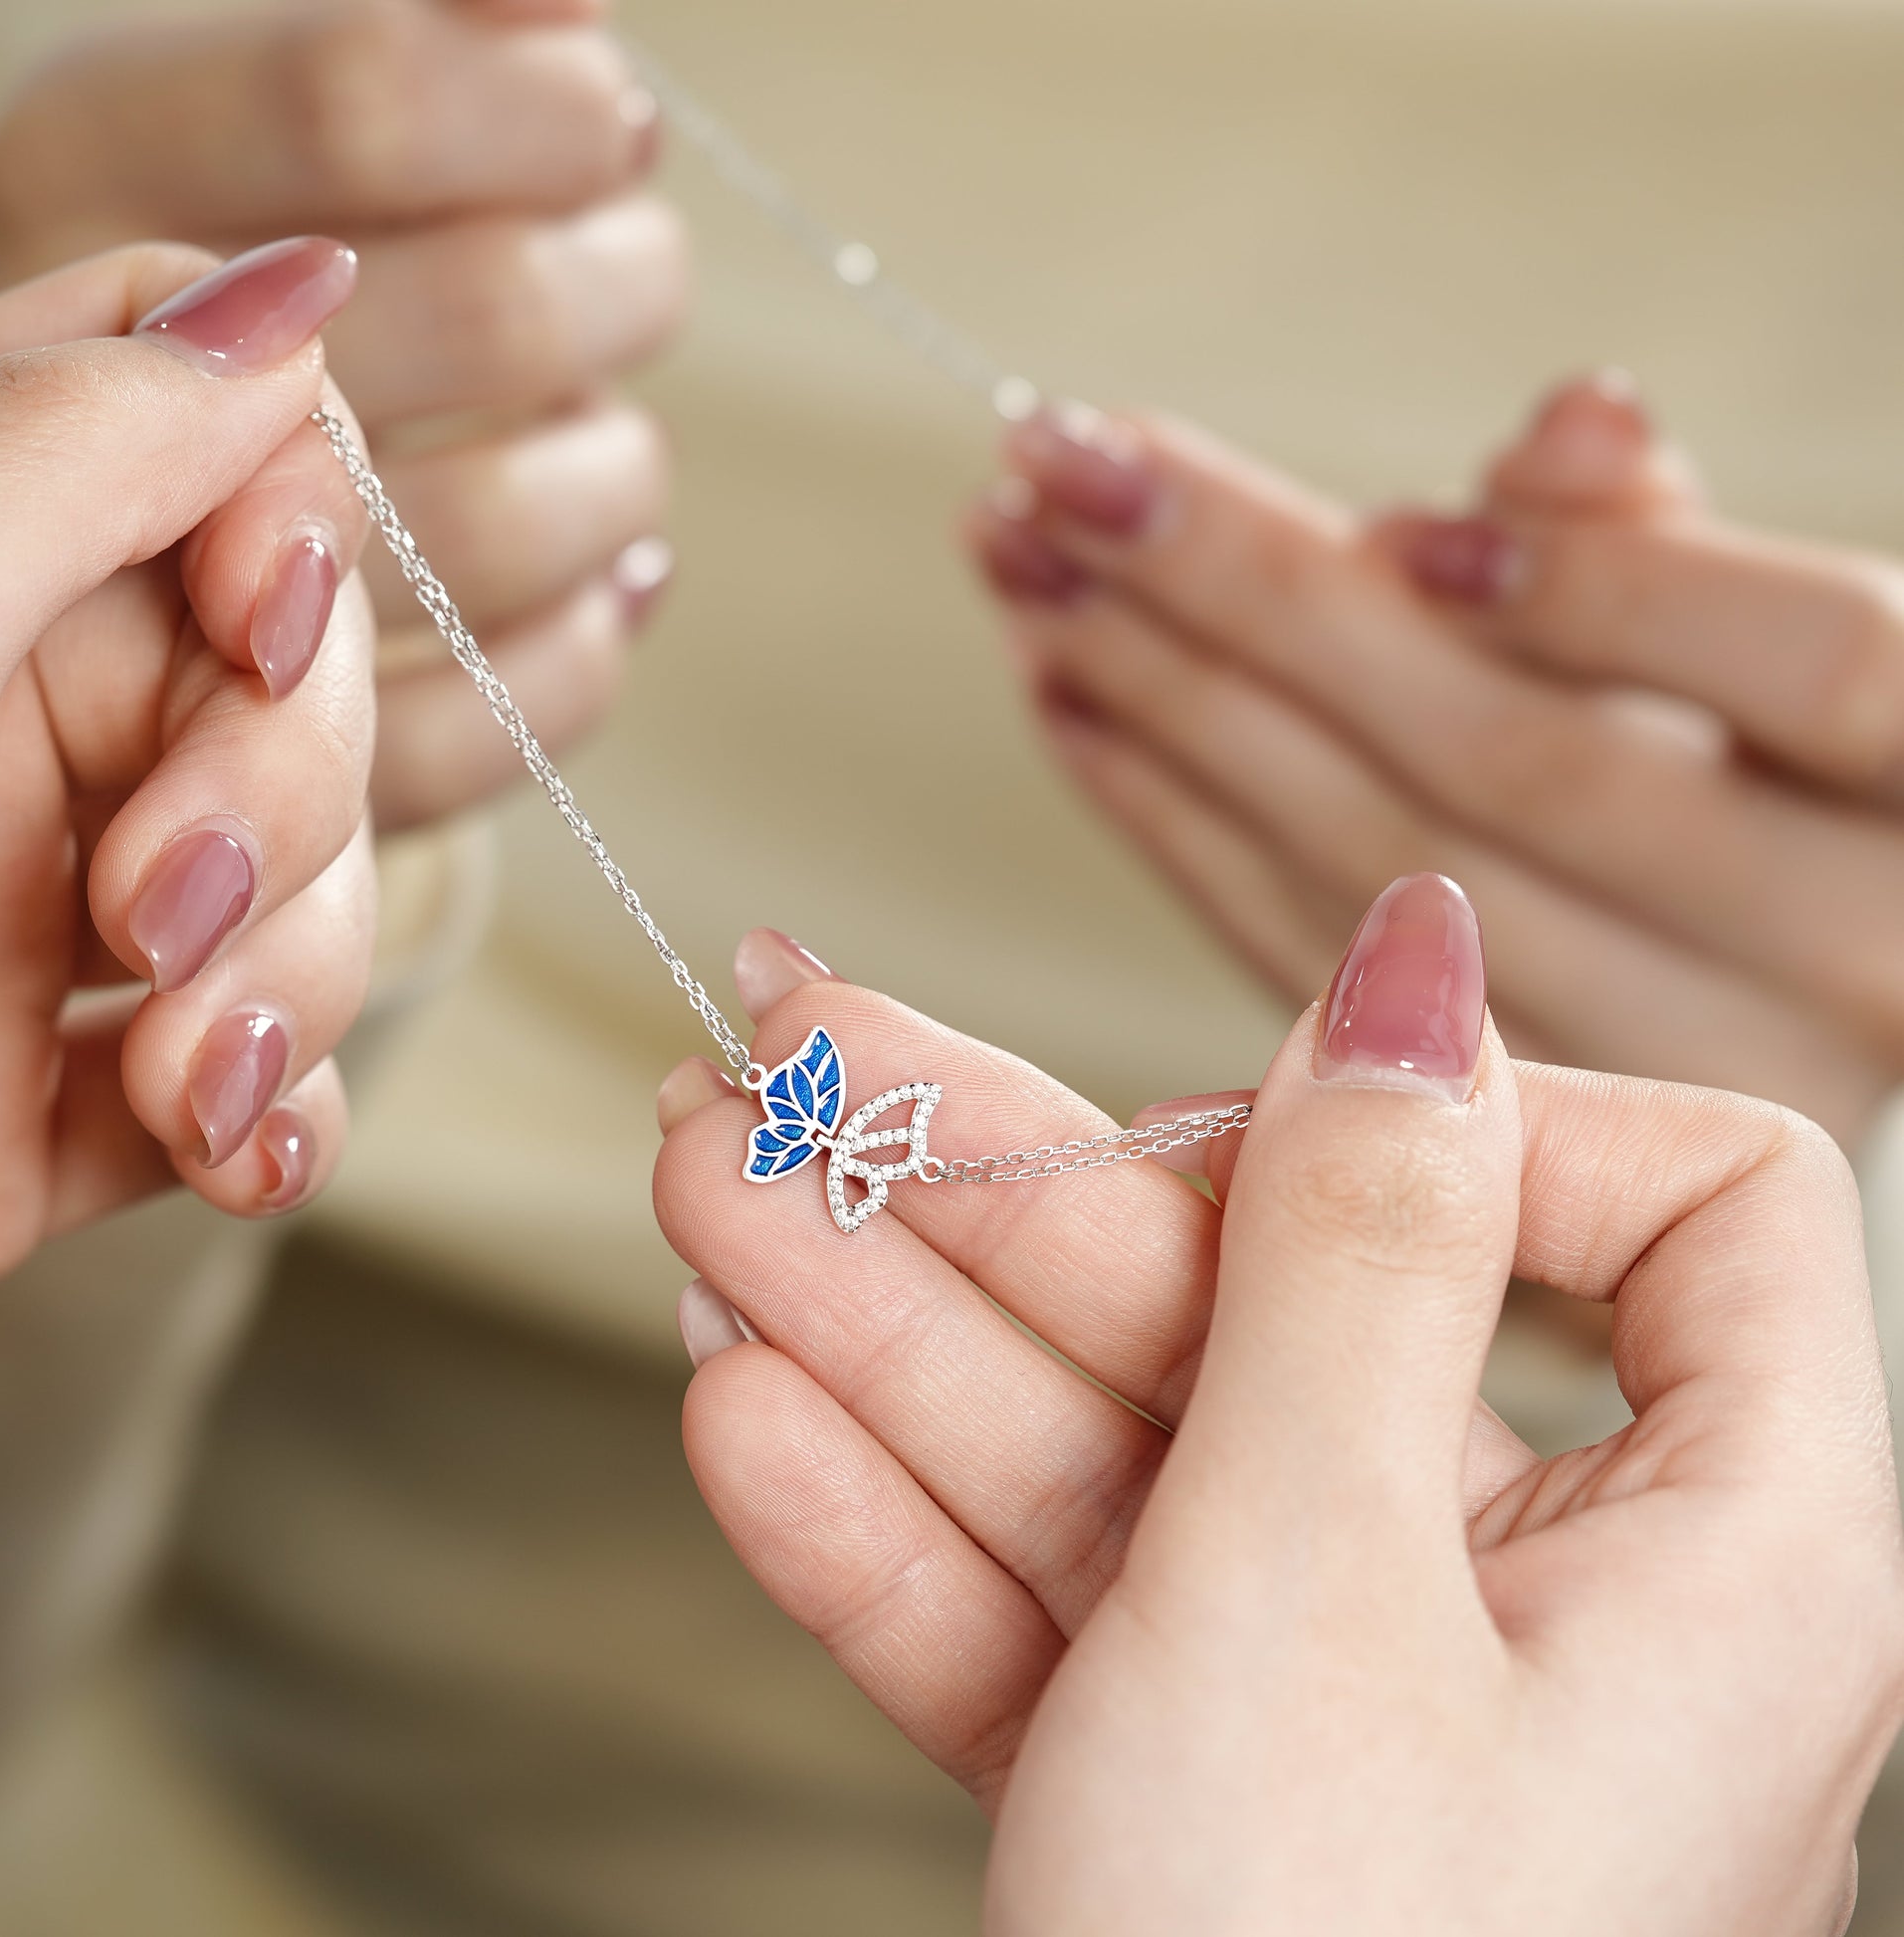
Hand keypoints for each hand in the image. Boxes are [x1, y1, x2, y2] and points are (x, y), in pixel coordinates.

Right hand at [0, 0, 686, 830]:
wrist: (138, 542)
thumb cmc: (252, 298)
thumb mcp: (281, 125)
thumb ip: (415, 57)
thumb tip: (565, 0)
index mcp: (92, 178)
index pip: (360, 106)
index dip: (543, 111)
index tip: (614, 122)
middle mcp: (132, 393)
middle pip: (491, 314)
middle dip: (621, 281)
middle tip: (635, 266)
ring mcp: (215, 598)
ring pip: (507, 523)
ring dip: (615, 472)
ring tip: (609, 437)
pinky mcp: (316, 763)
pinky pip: (514, 709)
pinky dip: (592, 643)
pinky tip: (608, 580)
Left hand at [0, 237, 378, 1296]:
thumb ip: (76, 442)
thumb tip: (293, 292)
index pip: (220, 444)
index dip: (290, 522)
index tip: (254, 622)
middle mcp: (15, 717)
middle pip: (306, 688)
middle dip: (279, 813)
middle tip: (148, 911)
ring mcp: (53, 908)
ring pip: (315, 891)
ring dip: (288, 994)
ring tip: (177, 1085)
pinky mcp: (77, 1086)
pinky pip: (269, 1070)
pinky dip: (281, 1118)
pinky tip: (231, 1154)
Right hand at [652, 878, 1903, 1935]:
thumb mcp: (1321, 1582)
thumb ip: (1351, 1250)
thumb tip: (1422, 956)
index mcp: (1716, 1540)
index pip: (1688, 1195)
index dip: (1482, 1121)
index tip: (1243, 1120)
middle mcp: (1546, 1594)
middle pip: (1277, 1300)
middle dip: (999, 1185)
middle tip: (787, 1063)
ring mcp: (1350, 1687)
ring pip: (1116, 1440)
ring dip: (888, 1316)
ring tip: (701, 1177)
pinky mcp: (1197, 1775)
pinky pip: (1052, 1602)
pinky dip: (896, 1522)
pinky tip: (745, 1405)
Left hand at [966, 377, 1903, 1145]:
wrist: (1781, 998)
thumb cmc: (1777, 794)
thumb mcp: (1774, 661)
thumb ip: (1675, 550)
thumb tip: (1568, 420)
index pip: (1813, 663)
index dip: (1601, 589)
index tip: (1381, 526)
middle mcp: (1835, 965)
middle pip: (1510, 764)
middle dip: (1253, 597)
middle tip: (1062, 468)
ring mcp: (1664, 1080)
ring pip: (1373, 871)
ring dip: (1166, 706)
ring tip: (1025, 578)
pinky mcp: (1502, 1139)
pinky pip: (1304, 963)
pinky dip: (1173, 828)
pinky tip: (1078, 716)